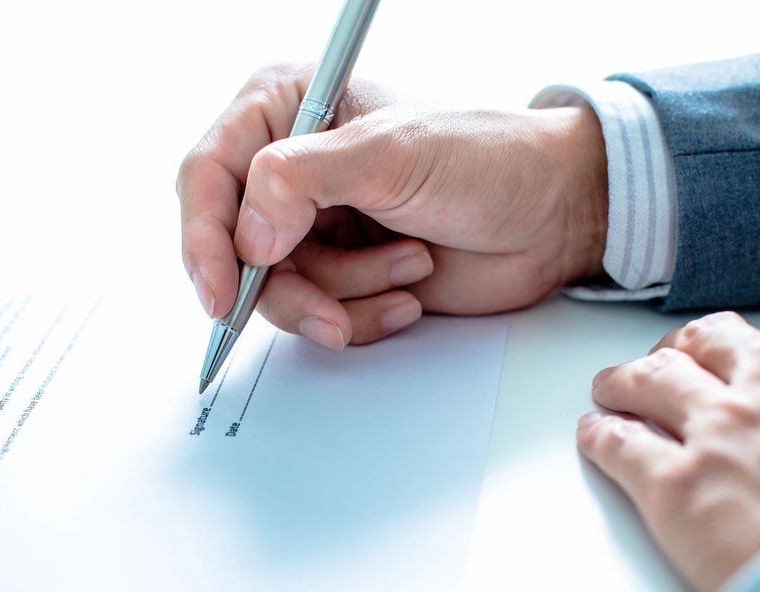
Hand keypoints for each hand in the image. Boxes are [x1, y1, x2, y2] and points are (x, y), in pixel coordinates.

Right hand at [177, 64, 607, 347]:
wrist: (554, 214)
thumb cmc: (488, 158)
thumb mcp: (391, 155)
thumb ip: (302, 181)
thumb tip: (247, 233)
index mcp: (288, 108)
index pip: (210, 174)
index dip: (206, 238)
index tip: (223, 293)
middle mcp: (294, 168)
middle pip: (237, 247)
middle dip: (290, 285)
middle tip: (329, 309)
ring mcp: (318, 224)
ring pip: (280, 290)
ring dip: (347, 294)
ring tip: (408, 265)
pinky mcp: (346, 272)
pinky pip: (321, 314)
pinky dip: (364, 315)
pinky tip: (410, 291)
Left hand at [576, 302, 759, 591]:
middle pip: (711, 339)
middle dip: (690, 349)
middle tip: (675, 362)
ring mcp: (719, 425)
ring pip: (652, 378)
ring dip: (628, 379)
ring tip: (613, 386)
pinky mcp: (673, 485)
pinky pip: (619, 444)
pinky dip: (600, 435)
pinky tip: (593, 434)